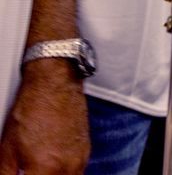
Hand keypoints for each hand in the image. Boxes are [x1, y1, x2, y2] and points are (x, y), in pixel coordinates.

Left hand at [0, 59, 88, 173]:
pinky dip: (65, 174)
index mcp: (46, 169)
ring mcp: (80, 159)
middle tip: (31, 173)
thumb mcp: (7, 149)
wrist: (55, 84)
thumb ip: (6, 172)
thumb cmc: (33, 109)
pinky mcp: (86, 150)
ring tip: (42, 171)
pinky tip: (53, 168)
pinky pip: (77, 172)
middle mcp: (68, 167)